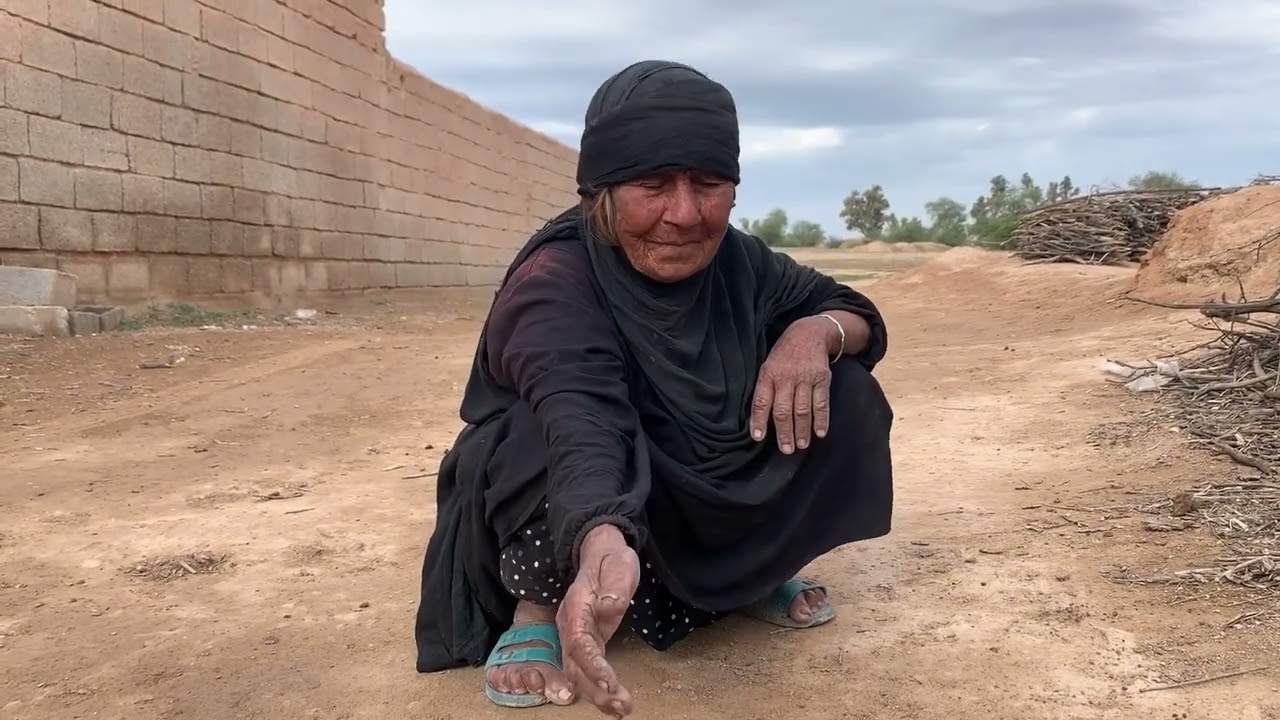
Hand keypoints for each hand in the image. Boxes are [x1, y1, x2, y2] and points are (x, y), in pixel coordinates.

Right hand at [556, 524, 640, 716]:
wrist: (600, 552)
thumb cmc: (611, 558)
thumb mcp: (618, 563)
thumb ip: (614, 584)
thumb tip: (610, 607)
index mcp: (576, 607)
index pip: (579, 642)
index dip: (592, 665)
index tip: (610, 682)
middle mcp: (571, 626)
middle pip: (576, 665)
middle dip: (596, 690)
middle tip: (622, 706)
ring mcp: (576, 636)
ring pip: (579, 673)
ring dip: (598, 695)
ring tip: (621, 710)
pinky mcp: (587, 643)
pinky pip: (587, 671)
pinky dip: (599, 688)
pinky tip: (615, 702)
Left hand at [749, 316, 835, 453]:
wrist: (809, 333)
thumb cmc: (784, 355)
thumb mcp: (768, 366)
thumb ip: (765, 389)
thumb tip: (757, 419)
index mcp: (769, 374)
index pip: (762, 401)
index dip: (759, 420)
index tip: (758, 437)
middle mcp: (786, 376)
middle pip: (784, 410)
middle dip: (784, 432)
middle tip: (786, 450)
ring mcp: (805, 377)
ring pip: (803, 409)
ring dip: (802, 430)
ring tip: (801, 445)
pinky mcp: (822, 378)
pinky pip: (821, 402)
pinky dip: (821, 419)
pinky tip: (820, 433)